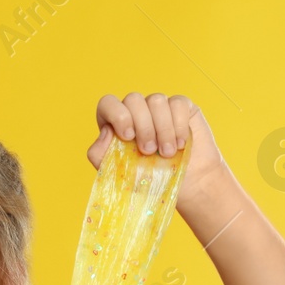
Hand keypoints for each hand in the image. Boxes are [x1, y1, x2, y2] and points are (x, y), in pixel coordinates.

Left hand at [85, 92, 230, 210]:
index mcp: (116, 123)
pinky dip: (179, 125)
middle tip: (149, 151)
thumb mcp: (117, 173)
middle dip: (143, 127)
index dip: (117, 115)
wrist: (184, 185)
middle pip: (133, 99)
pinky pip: (178, 103)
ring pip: (157, 100)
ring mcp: (158, 106)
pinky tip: (180, 144)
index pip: (108, 103)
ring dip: (162, 129)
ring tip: (167, 153)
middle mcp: (136, 110)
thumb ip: (99, 153)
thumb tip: (106, 130)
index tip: (128, 137)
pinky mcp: (181, 106)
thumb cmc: (147, 181)